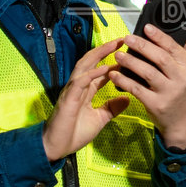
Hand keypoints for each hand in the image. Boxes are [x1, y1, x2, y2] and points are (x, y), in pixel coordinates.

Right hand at [43, 38, 130, 161]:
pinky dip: (92, 74)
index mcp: (86, 90)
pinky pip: (80, 81)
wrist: (57, 147)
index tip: (128, 52)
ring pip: (84, 66)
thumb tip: (127, 99)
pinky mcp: (69, 98)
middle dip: (106, 49)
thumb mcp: (99, 119)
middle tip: (123, 40)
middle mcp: (78, 86)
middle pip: (92, 61)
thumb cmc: (74, 133)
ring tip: (114, 45)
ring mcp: (72, 90)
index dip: (113, 60)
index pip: (100, 70)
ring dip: (99, 54)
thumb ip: (111, 108)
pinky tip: (104, 68)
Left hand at [110, 24, 185, 149]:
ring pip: (148, 73)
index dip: (159, 36)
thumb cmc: (180, 87)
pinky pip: (137, 90)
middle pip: (160, 59)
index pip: (173, 47)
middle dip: (142, 47)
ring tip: (118, 55)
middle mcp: (180, 79)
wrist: (181, 118)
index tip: (146, 28)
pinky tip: (114, 74)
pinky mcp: (156, 104)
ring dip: (131, 62)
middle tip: (127, 38)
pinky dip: (124, 81)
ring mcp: (168, 92)